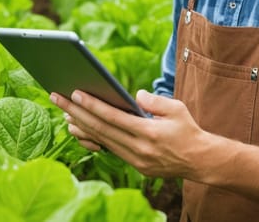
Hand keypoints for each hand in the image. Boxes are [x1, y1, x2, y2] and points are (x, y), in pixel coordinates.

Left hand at [50, 89, 209, 178]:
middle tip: (58, 98)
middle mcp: (139, 149)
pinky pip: (110, 150)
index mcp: (149, 133)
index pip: (113, 117)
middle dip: (76, 113)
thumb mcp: (176, 109)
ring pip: (102, 141)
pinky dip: (94, 140)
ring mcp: (135, 160)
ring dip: (81, 127)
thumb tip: (134, 96)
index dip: (92, 105)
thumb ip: (154, 101)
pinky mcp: (135, 166)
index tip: (75, 93)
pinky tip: (82, 130)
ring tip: (64, 115)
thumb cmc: (188, 130)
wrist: (199, 160)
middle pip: (100, 129)